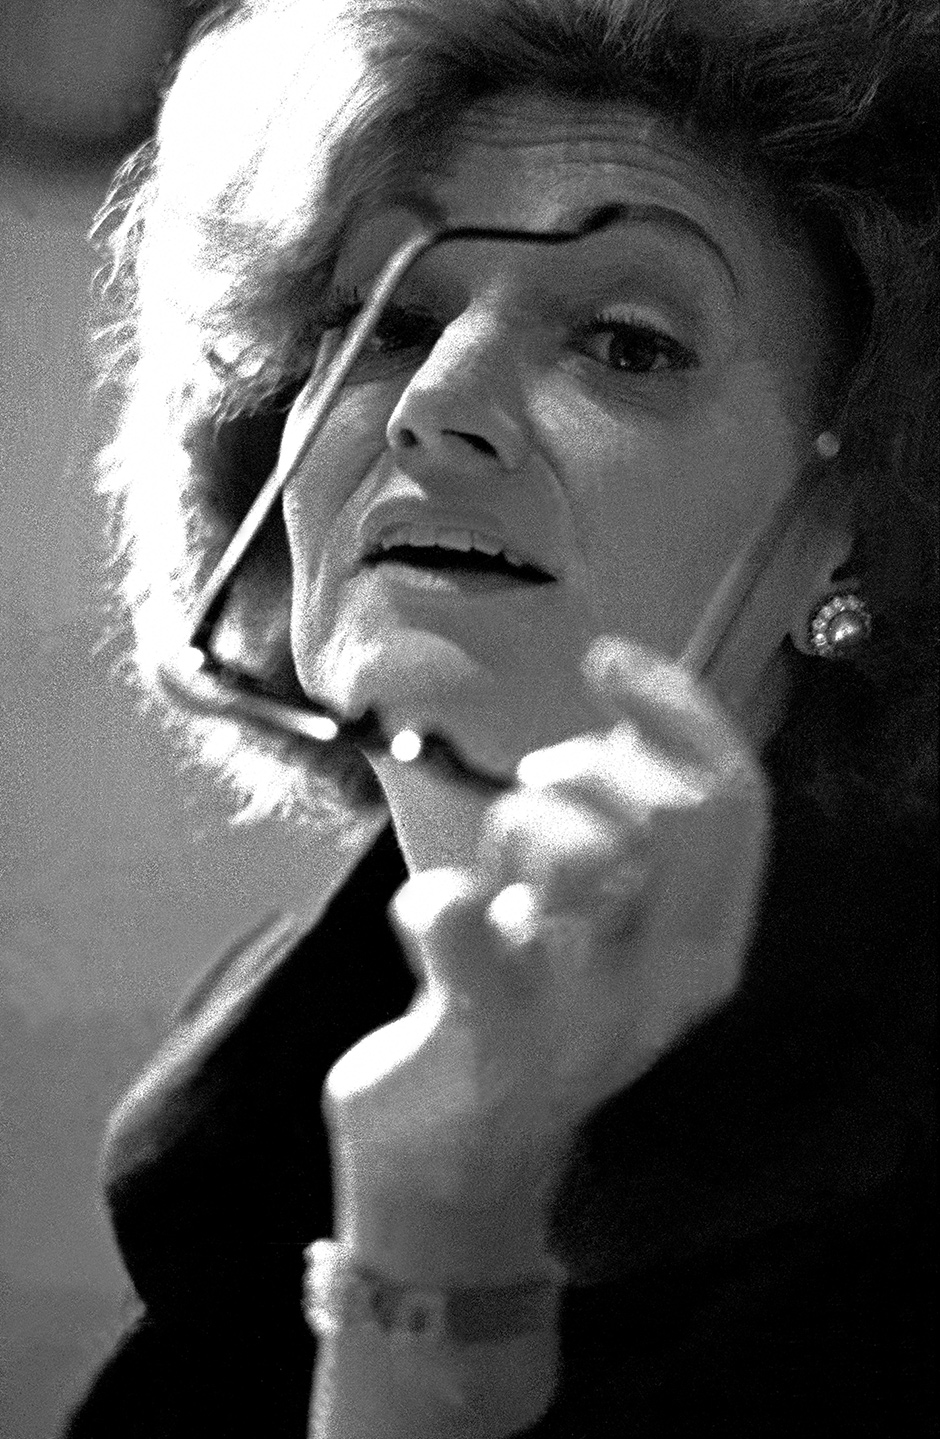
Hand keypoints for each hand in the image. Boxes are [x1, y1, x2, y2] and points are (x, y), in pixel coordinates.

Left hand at [323, 637, 767, 1222]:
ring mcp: (581, 1014)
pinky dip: (428, 899)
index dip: (678, 711)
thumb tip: (632, 718)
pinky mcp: (489, 1037)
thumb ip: (643, 838)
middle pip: (665, 814)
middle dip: (587, 770)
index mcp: (709, 947)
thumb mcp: (618, 931)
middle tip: (535, 794)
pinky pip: (457, 912)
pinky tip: (432, 927)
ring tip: (497, 872)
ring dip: (518, 828)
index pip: (733, 802)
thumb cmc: (536, 1010)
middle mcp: (665, 984)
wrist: (463, 1159)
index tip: (609, 665)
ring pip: (579, 855)